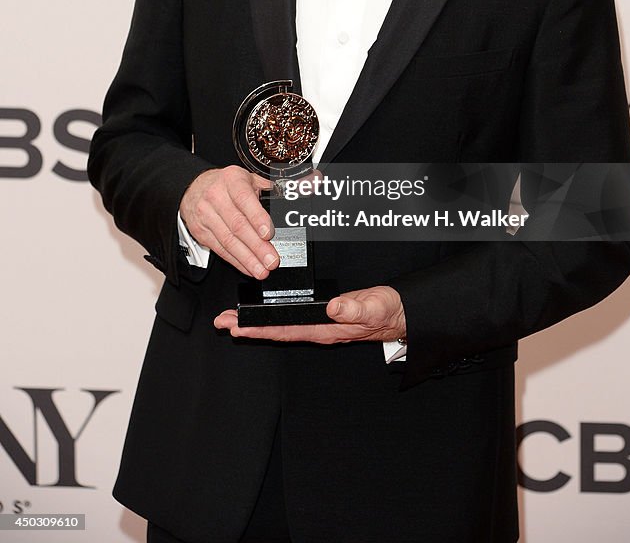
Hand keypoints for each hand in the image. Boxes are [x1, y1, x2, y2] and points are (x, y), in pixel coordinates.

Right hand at [179, 166, 279, 278]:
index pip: (244, 199)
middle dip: (257, 246)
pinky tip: (248, 267)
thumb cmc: (227, 185)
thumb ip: (268, 188)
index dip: (257, 218)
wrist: (194, 188)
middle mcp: (216, 196)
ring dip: (247, 258)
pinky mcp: (201, 232)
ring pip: (228, 241)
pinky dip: (236, 261)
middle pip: (238, 225)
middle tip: (271, 260)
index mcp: (232, 180)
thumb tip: (292, 193)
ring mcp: (206, 215)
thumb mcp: (247, 178)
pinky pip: (220, 249)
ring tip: (262, 270)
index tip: (268, 234)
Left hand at [214, 285, 405, 343]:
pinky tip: (264, 314)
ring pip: (281, 325)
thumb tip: (332, 307)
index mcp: (327, 329)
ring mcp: (320, 324)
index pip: (286, 330)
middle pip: (277, 330)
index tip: (238, 326)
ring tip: (234, 319)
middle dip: (248, 327)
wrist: (399, 314)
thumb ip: (354, 308)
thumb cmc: (387, 311)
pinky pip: (291, 318)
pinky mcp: (323, 316)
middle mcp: (319, 330)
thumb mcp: (374, 306)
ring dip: (257, 322)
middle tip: (221, 321)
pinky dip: (273, 316)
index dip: (260, 328)